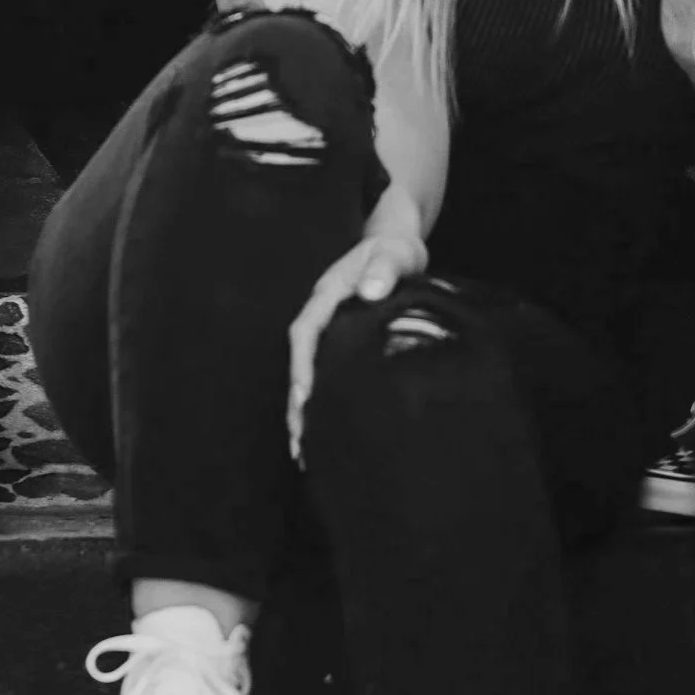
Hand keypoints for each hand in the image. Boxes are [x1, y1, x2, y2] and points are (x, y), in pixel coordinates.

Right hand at [287, 230, 426, 459]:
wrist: (397, 245)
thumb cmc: (396, 249)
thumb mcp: (395, 252)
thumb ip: (384, 267)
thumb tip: (371, 290)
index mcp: (327, 293)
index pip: (305, 331)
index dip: (301, 364)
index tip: (303, 395)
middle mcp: (322, 314)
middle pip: (300, 360)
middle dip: (296, 400)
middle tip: (298, 440)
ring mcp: (330, 329)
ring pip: (309, 371)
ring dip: (303, 408)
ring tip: (302, 448)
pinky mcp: (341, 341)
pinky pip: (324, 371)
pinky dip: (320, 400)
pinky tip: (324, 428)